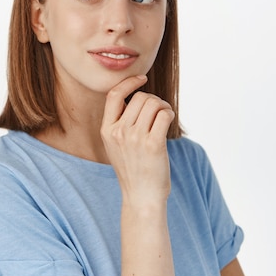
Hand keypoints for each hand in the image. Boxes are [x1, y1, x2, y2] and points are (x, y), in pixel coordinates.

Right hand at [101, 75, 174, 206]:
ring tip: (164, 118)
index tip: (141, 79)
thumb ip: (121, 123)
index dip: (128, 83)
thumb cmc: (133, 170)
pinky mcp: (153, 144)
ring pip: (153, 103)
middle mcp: (118, 132)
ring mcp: (135, 138)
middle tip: (159, 112)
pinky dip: (169, 114)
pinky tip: (168, 122)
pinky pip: (164, 114)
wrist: (141, 197)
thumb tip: (140, 97)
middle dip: (153, 100)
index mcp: (106, 130)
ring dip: (163, 106)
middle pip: (140, 98)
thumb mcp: (116, 146)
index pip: (113, 95)